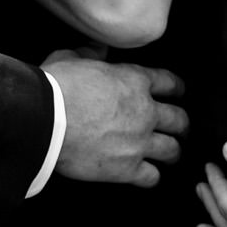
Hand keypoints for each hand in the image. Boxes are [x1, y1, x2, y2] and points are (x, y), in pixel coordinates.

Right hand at [47, 53, 185, 186]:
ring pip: (172, 150)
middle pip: (179, 119)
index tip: (179, 93)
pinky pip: (152, 177)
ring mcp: (139, 142)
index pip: (170, 83)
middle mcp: (145, 111)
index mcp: (135, 81)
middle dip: (181, 125)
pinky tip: (149, 177)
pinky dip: (152, 177)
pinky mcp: (127, 169)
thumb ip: (90, 53)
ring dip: (173, 152)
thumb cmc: (56, 86)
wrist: (44, 120)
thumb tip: (97, 49)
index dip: (177, 88)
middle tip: (180, 129)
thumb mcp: (72, 57)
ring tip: (171, 155)